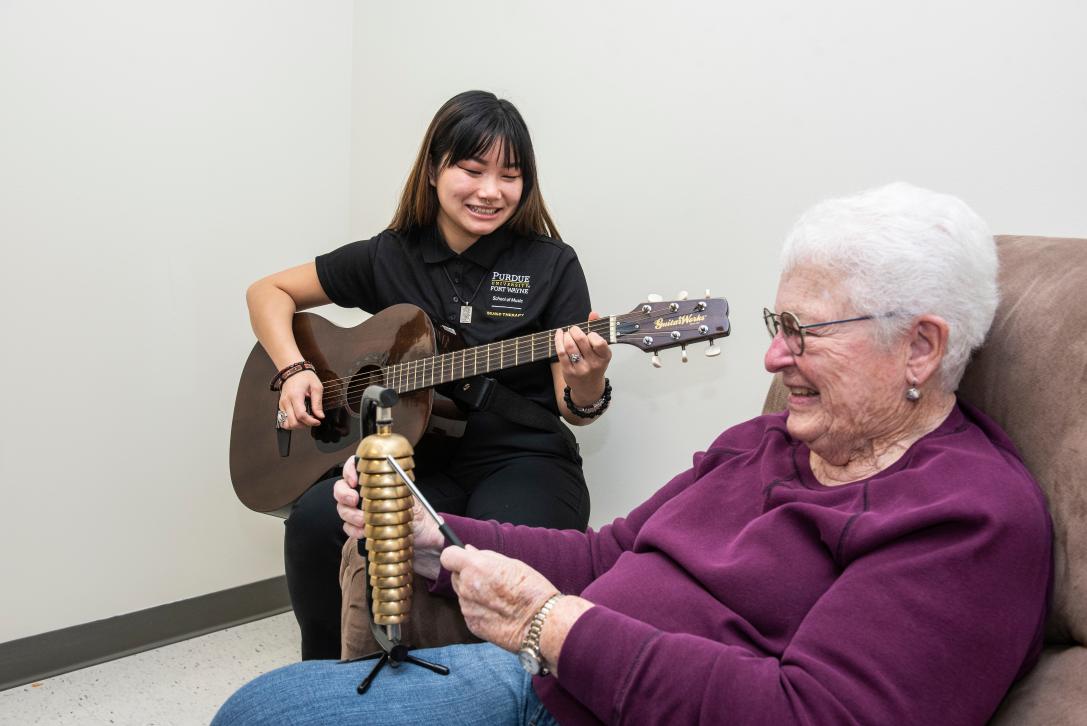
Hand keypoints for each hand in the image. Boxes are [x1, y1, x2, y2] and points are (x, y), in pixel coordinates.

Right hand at [277, 370, 323, 427]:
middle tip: (312, 420)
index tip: (318, 421)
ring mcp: (282, 404)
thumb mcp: (316, 387)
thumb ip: (318, 403)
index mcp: (295, 396)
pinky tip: (300, 418)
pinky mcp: (281, 406)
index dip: (310, 421)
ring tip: (306, 420)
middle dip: (304, 425)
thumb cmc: (305, 377)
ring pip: (286, 423)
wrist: (293, 370)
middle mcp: (286, 401)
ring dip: (297, 425)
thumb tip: (320, 416)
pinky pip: (284, 419)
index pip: (301, 415)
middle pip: (293, 422)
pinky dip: (292, 422)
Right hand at [333, 457, 444, 576]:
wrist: (421, 538)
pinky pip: (347, 527)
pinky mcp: (359, 528)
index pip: (354, 467)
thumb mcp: (415, 497)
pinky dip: (352, 530)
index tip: (353, 480)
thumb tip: (402, 476)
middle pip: (341, 488)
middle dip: (344, 494)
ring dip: (350, 515)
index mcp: (376, 481)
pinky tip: (362, 532)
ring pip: (343, 508)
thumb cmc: (418, 515)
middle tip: (354, 501)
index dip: (349, 471)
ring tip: (362, 521)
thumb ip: (406, 485)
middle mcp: (364, 494)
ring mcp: (359, 511)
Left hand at [440, 545, 558, 652]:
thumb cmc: (531, 589)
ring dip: (474, 593)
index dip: (456, 556)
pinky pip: (469, 610)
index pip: (448, 556)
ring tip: (498, 597)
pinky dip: (479, 609)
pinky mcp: (471, 624)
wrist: (540, 623)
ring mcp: (467, 608)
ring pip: (462, 594)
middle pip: (455, 576)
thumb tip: (468, 550)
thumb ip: (485, 556)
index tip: (464, 558)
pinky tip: (497, 611)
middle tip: (490, 579)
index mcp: (476, 567)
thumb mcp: (512, 564)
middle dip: (467, 575)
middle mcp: (467, 587)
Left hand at [554, 311, 611, 406]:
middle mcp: (594, 364)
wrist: (588, 388)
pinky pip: (561, 353)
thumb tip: (593, 313)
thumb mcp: (600, 350)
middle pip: (581, 340)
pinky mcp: (568, 371)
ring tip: (567, 334)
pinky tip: (559, 335)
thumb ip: (597, 330)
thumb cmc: (595, 365)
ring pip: (570, 346)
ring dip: (566, 335)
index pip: (599, 342)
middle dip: (575, 330)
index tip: (588, 334)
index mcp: (604, 357)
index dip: (591, 334)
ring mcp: (581, 369)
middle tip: (574, 330)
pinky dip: (558, 340)